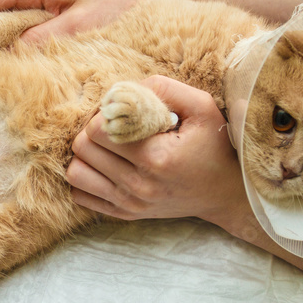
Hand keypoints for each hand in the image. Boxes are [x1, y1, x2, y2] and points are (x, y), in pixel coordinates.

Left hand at [66, 76, 247, 227]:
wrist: (226, 193)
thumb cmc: (214, 145)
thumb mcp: (201, 107)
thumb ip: (163, 89)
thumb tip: (124, 90)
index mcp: (155, 157)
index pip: (98, 129)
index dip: (106, 114)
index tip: (124, 113)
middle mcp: (138, 185)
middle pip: (82, 148)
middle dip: (93, 130)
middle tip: (114, 126)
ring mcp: (129, 204)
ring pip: (75, 172)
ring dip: (86, 155)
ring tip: (107, 146)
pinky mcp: (125, 214)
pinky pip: (81, 195)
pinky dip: (88, 178)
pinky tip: (106, 167)